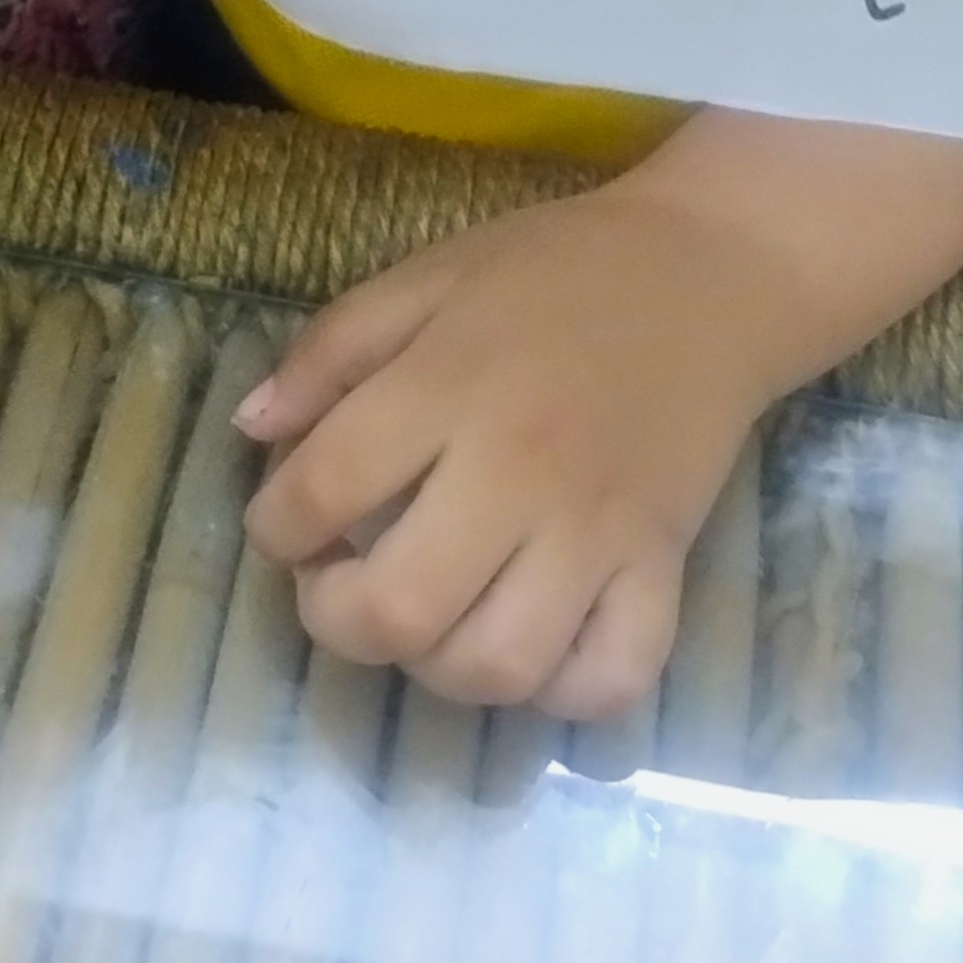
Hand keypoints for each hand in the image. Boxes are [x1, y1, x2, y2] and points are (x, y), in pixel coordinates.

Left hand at [237, 187, 776, 718]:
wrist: (709, 270)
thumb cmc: (555, 269)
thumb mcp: (428, 277)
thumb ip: (331, 350)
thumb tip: (252, 430)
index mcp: (450, 383)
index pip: (324, 490)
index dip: (274, 526)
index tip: (285, 523)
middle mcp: (520, 469)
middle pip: (402, 609)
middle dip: (339, 621)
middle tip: (340, 588)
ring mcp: (598, 531)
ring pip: (498, 665)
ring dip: (437, 669)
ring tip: (428, 620)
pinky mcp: (664, 569)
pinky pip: (611, 679)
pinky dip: (560, 692)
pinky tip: (529, 648)